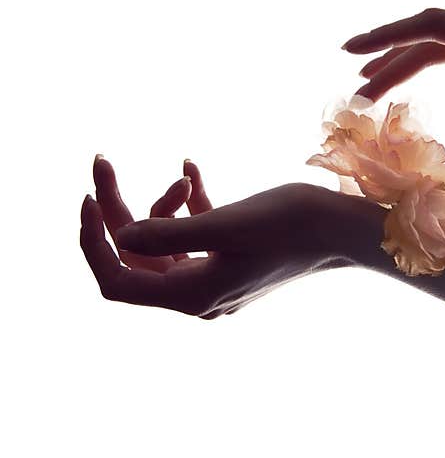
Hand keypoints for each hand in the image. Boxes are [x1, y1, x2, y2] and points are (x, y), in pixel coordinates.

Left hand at [80, 157, 381, 317]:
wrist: (343, 228)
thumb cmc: (293, 224)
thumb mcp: (225, 224)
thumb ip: (167, 233)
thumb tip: (119, 236)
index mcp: (193, 294)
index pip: (118, 281)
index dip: (93, 242)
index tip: (89, 197)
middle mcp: (199, 295)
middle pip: (136, 258)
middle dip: (118, 210)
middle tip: (104, 162)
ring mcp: (216, 278)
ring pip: (163, 244)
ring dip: (159, 205)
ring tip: (181, 176)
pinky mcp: (232, 260)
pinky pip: (193, 235)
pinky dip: (187, 207)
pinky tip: (190, 172)